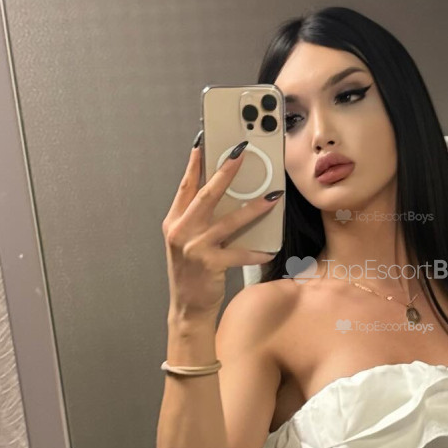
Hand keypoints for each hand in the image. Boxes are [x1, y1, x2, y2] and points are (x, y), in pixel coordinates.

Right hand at [162, 139, 281, 319]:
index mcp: (174, 221)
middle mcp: (180, 231)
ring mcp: (193, 248)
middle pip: (206, 195)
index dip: (195, 163)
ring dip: (253, 207)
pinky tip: (269, 250)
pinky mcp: (209, 264)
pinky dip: (255, 251)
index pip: (185, 186)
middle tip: (241, 153)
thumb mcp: (188, 240)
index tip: (204, 141)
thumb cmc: (193, 271)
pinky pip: (239, 253)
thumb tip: (228, 192)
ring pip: (228, 221)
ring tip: (272, 196)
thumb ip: (200, 218)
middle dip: (225, 171)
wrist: (188, 306)